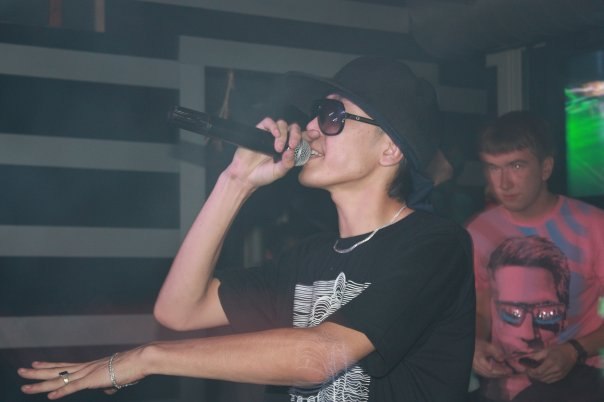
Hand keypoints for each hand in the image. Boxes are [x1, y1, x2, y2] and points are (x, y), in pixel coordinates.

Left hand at [18, 348, 144, 399]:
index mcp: (89, 366)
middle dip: (37, 372)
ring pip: (59, 380)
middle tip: (21, 371)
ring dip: (41, 384)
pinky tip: (50, 397)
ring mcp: (87, 373)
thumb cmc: (131, 367)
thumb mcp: (116, 378)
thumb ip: (108, 384)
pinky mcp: (92, 380)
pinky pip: (73, 388)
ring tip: (25, 385)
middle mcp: (84, 368)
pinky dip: (61, 393)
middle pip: (56, 371)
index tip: (35, 363)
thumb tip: (107, 389)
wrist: (140, 360)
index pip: (63, 366)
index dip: (48, 366)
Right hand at [225, 117, 304, 188]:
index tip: (316, 135)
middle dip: (296, 134)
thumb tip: (292, 152)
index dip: (309, 135)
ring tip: (279, 147)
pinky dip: (274, 127)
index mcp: (289, 149)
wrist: (244, 176)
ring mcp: (271, 135)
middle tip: (293, 144)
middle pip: (294, 128)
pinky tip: (275, 135)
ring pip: (282, 124)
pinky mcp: (260, 131)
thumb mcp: (279, 172)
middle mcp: (282, 140)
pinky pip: (268, 122)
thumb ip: (288, 163)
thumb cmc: (262, 175)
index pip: (302, 139)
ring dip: (283, 134)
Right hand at [473, 338, 512, 377]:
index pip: (493, 370)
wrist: (467, 345)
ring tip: (505, 373)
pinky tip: (496, 372)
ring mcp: (476, 370)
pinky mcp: (475, 369)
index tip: (510, 370)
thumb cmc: (477, 345)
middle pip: (491, 374)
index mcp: (480, 362)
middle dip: (500, 374)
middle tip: (509, 373)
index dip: (501, 371)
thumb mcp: (488, 346)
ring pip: (488, 375)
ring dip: (497, 375)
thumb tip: (502, 360)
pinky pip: (485, 374)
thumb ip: (496, 353)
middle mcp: (478, 368)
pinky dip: (492, 374)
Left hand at [523, 343, 576, 382]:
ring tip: (533, 374)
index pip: (538, 371)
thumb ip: (537, 356)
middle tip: (528, 372)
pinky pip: (551, 381)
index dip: (531, 372)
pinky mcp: (562, 377)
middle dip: (533, 375)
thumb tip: (528, 359)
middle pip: (541, 377)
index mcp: (551, 362)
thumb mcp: (546, 350)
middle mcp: (555, 370)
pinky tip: (541, 376)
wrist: (572, 352)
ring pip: (545, 380)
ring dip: (538, 378)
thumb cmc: (558, 349)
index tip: (526, 369)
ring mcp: (559, 374)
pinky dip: (544, 380)